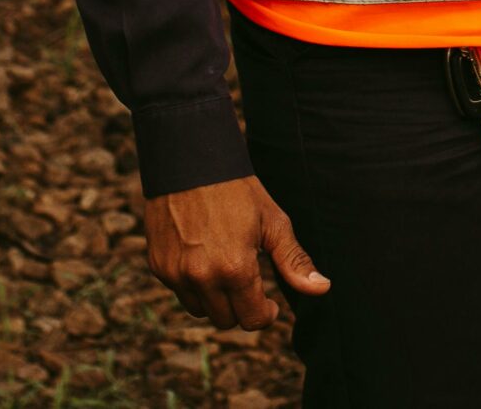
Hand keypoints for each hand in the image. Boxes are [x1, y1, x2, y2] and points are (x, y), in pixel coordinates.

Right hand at [143, 175, 328, 329]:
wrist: (189, 161)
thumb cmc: (237, 190)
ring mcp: (176, 274)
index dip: (265, 314)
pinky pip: (179, 292)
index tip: (270, 304)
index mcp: (235, 269)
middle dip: (241, 307)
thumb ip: (294, 260)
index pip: (252, 319)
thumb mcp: (273, 222)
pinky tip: (203, 259)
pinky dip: (193, 285)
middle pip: (226, 320)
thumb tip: (322, 288)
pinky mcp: (158, 266)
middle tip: (248, 282)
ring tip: (225, 269)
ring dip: (215, 300)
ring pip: (201, 311)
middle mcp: (202, 278)